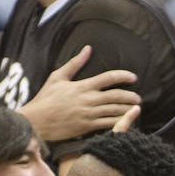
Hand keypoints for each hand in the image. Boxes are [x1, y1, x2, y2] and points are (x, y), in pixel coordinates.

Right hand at [19, 45, 139, 141]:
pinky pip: (108, 124)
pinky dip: (119, 122)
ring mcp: (89, 114)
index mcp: (83, 86)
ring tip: (136, 108)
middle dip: (130, 96)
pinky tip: (127, 121)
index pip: (108, 77)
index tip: (133, 77)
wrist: (36, 121)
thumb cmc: (46, 98)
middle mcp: (88, 99)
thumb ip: (75, 63)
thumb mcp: (57, 77)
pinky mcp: (87, 127)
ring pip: (114, 111)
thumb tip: (87, 49)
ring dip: (128, 109)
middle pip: (116, 96)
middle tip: (138, 97)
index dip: (123, 76)